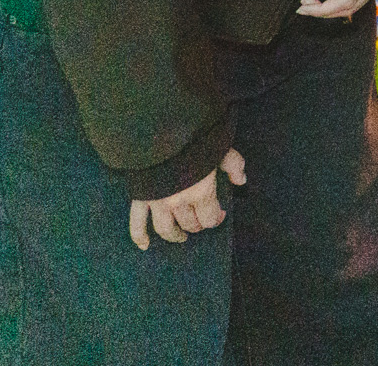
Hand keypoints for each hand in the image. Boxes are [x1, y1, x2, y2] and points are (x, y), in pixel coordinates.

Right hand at [128, 151, 245, 249]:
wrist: (159, 131)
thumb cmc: (194, 140)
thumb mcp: (221, 149)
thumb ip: (233, 166)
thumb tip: (241, 181)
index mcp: (201, 193)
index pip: (209, 218)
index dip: (216, 218)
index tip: (220, 213)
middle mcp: (178, 203)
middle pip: (189, 224)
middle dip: (198, 224)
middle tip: (201, 220)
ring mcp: (157, 202)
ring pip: (166, 228)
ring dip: (175, 235)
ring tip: (181, 237)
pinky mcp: (139, 198)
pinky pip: (137, 222)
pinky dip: (139, 236)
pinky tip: (145, 246)